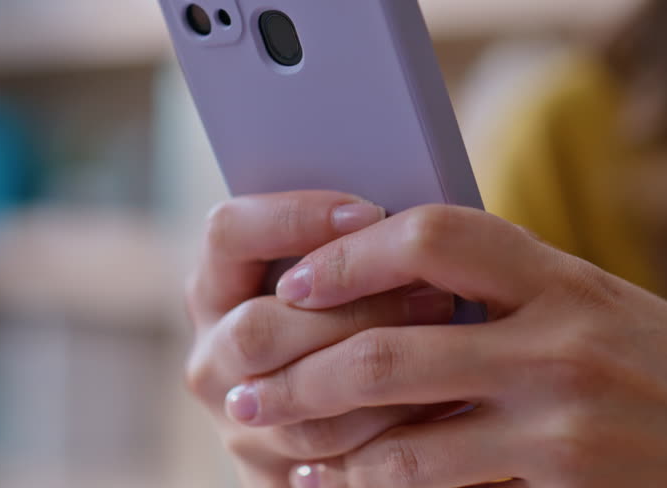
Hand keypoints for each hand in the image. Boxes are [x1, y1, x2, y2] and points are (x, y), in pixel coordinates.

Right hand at [183, 192, 462, 487]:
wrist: (354, 417)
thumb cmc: (360, 316)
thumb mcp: (339, 274)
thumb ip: (353, 244)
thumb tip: (412, 206)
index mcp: (216, 287)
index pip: (227, 232)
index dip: (294, 218)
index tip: (371, 212)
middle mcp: (212, 356)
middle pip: (259, 327)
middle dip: (353, 309)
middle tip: (435, 292)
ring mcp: (239, 422)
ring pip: (297, 404)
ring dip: (379, 376)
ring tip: (453, 346)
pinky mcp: (271, 478)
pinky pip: (331, 462)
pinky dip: (391, 433)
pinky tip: (444, 405)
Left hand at [226, 204, 666, 487]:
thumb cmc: (662, 366)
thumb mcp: (597, 301)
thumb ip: (511, 286)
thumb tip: (401, 263)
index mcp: (563, 278)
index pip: (436, 233)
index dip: (352, 251)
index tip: (299, 272)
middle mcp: (560, 342)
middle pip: (393, 344)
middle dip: (301, 363)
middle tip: (246, 376)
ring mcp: (559, 422)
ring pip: (401, 430)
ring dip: (319, 435)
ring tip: (269, 431)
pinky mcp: (560, 482)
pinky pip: (438, 485)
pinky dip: (370, 484)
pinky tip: (330, 482)